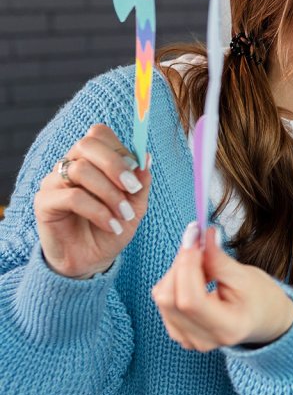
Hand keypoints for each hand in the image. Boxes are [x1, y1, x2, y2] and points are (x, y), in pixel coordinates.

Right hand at [33, 124, 150, 278]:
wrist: (93, 260)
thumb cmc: (113, 226)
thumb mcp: (135, 206)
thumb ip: (141, 182)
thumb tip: (146, 157)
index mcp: (92, 160)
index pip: (99, 134)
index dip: (121, 149)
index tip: (138, 175)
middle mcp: (70, 165)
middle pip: (87, 144)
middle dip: (115, 165)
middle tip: (134, 189)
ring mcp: (54, 182)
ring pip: (80, 170)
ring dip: (110, 193)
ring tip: (124, 215)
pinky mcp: (44, 203)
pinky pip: (72, 197)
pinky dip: (98, 211)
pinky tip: (112, 225)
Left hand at [151, 224, 292, 350]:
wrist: (263, 319)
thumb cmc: (260, 298)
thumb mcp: (245, 276)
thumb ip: (218, 259)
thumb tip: (200, 236)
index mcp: (227, 328)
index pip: (190, 300)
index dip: (187, 266)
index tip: (194, 238)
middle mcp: (203, 339)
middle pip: (170, 299)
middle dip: (180, 264)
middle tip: (196, 243)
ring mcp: (188, 339)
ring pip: (162, 298)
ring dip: (177, 272)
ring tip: (202, 264)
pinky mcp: (178, 333)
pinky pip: (163, 303)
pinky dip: (174, 283)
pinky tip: (194, 278)